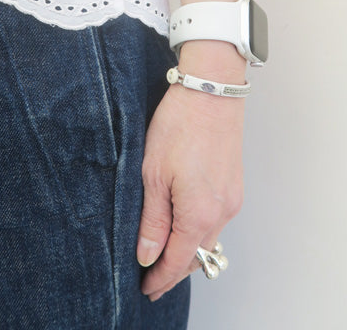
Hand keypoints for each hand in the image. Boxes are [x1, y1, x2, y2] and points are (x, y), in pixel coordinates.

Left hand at [137, 53, 244, 301]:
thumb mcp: (153, 174)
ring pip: (208, 238)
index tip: (146, 289)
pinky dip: (199, 230)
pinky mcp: (234, 185)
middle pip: (197, 256)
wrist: (211, 91)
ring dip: (187, 250)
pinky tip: (183, 224)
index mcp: (198, 214)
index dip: (160, 280)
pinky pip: (217, 220)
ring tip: (164, 252)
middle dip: (174, 270)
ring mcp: (231, 198)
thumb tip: (147, 255)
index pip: (177, 262)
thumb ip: (152, 220)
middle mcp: (221, 213)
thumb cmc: (179, 126)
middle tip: (151, 276)